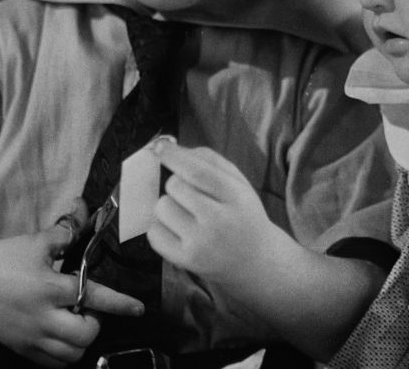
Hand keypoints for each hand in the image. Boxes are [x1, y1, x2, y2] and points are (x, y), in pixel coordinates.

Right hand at [0, 199, 144, 366]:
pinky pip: (54, 363)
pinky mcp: (21, 349)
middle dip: (97, 322)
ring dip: (82, 339)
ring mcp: (31, 338)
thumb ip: (65, 230)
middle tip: (90, 306)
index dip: (120, 303)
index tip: (139, 308)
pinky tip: (62, 333)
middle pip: (86, 335)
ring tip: (75, 319)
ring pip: (72, 354)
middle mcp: (42, 319)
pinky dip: (65, 353)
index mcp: (48, 289)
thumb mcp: (33, 242)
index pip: (94, 297)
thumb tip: (85, 210)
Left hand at [147, 137, 279, 283]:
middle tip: (190, 194)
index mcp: (236, 198)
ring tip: (186, 213)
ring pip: (162, 207)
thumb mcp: (239, 184)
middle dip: (176, 183)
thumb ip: (211, 161)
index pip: (197, 173)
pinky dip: (159, 226)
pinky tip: (177, 229)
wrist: (254, 261)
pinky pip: (154, 233)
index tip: (159, 147)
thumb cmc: (242, 215)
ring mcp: (201, 244)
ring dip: (168, 204)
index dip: (174, 156)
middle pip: (175, 186)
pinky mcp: (185, 260)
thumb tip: (173, 148)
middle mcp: (219, 223)